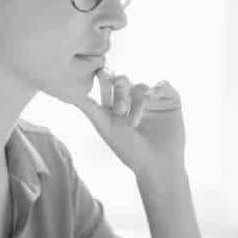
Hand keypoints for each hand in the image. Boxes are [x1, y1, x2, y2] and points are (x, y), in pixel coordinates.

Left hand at [65, 69, 186, 181]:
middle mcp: (134, 101)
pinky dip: (158, 88)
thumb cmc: (129, 151)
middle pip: (124, 82)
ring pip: (142, 87)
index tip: (99, 72)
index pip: (108, 86)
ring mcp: (152, 101)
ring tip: (135, 121)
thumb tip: (67, 92)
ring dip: (138, 101)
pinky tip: (153, 96)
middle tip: (120, 106)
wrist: (157, 165)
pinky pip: (163, 86)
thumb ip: (89, 108)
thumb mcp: (105, 127)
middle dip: (120, 90)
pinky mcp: (170, 102)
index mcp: (116, 106)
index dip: (104, 78)